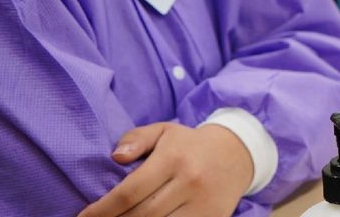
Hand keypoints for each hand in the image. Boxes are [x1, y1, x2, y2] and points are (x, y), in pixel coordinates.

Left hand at [78, 122, 253, 216]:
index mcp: (173, 158)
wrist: (236, 154)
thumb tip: (115, 157)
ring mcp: (203, 205)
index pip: (130, 191)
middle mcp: (189, 182)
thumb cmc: (189, 144)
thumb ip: (136, 139)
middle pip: (142, 215)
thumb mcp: (163, 131)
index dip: (103, 209)